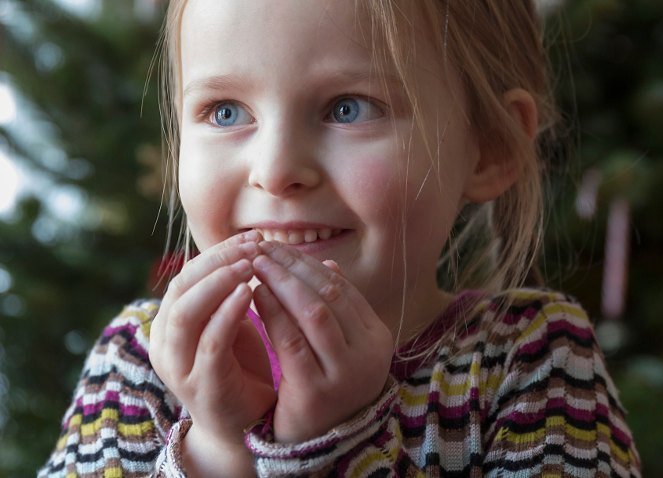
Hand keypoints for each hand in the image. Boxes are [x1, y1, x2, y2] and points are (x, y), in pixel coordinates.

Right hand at [150, 231, 274, 472]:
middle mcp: (166, 343)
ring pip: (186, 313)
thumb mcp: (231, 322)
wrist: (244, 423)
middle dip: (217, 262)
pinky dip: (227, 314)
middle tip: (253, 245)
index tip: (252, 237)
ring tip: (250, 264)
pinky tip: (249, 293)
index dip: (216, 253)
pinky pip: (210, 343)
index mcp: (170, 323)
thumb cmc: (241, 366)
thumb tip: (252, 245)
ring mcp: (179, 366)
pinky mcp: (200, 384)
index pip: (186, 276)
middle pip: (181, 289)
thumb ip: (230, 291)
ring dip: (219, 283)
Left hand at [250, 241, 393, 442]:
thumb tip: (326, 264)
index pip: (343, 289)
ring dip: (283, 284)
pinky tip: (254, 296)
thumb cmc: (326, 387)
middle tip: (264, 249)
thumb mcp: (340, 348)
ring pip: (314, 313)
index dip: (309, 264)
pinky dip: (273, 313)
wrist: (320, 445)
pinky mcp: (315, 391)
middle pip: (330, 295)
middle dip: (294, 267)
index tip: (280, 248)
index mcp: (377, 339)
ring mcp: (344, 374)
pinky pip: (291, 342)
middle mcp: (368, 355)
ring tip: (257, 265)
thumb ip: (335, 310)